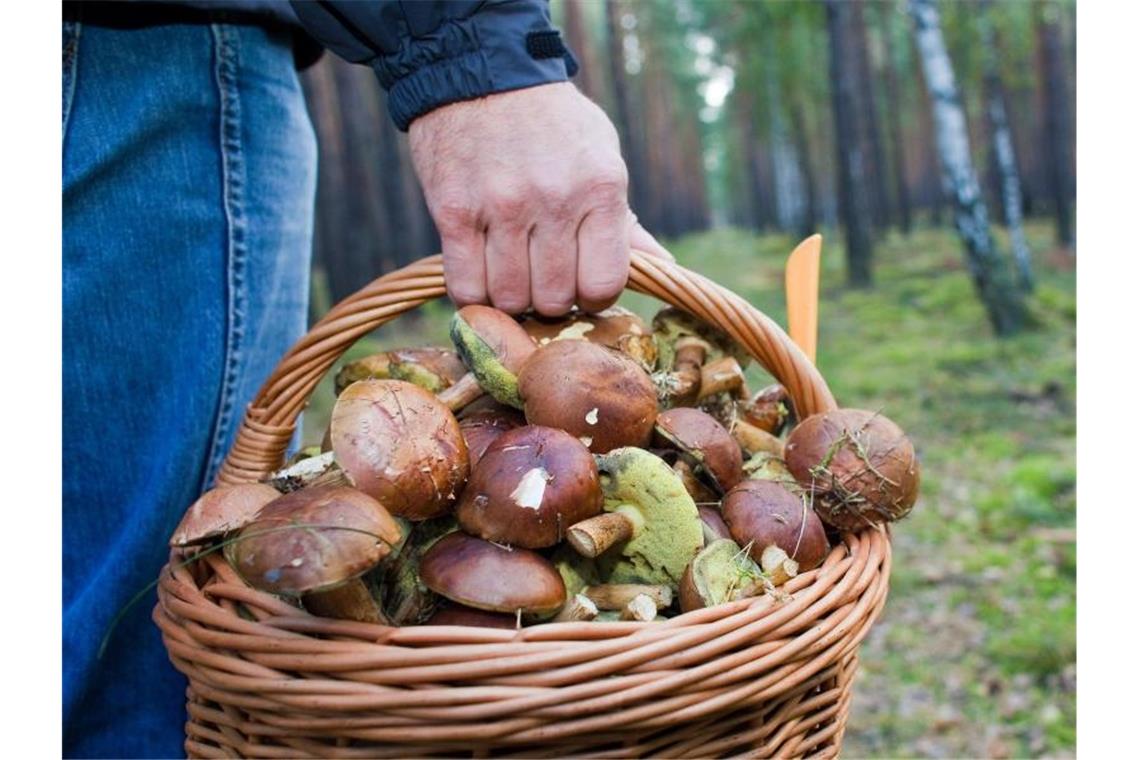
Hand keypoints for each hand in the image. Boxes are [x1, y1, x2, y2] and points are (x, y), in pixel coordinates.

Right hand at [409, 82, 669, 315]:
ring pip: (509, 299)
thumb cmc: (552, 123)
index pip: (604, 284)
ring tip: (511, 272)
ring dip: (510, 297)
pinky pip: (466, 287)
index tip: (580, 284)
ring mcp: (501, 207)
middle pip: (554, 299)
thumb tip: (664, 267)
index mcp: (600, 187)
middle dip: (550, 299)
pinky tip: (481, 275)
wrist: (481, 72)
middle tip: (541, 276)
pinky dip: (474, 293)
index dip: (593, 296)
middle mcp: (554, 200)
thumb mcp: (601, 157)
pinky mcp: (454, 212)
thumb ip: (625, 221)